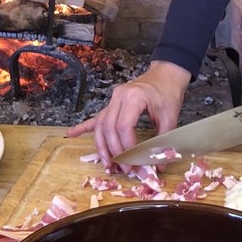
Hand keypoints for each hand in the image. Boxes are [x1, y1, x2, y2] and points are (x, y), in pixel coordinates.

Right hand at [64, 59, 191, 166]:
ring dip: (101, 146)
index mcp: (133, 97)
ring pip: (100, 125)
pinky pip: (96, 118)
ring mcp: (113, 100)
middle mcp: (119, 97)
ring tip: (107, 164)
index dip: (126, 146)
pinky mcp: (111, 104)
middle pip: (108, 128)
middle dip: (114, 151)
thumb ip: (163, 141)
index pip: (123, 126)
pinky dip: (83, 127)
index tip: (134, 161)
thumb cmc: (169, 93)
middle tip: (124, 168)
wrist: (166, 73)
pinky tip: (71, 134)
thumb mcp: (170, 117)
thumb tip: (159, 165)